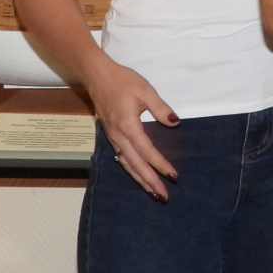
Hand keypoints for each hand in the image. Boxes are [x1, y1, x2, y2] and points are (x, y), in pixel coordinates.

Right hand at [88, 59, 180, 201]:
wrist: (97, 75)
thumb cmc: (122, 80)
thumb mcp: (145, 90)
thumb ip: (160, 108)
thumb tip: (175, 123)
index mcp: (127, 125)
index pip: (147, 151)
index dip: (160, 164)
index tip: (173, 175)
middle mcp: (118, 135)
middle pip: (136, 164)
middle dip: (150, 181)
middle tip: (164, 196)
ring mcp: (113, 137)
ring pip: (127, 164)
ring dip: (140, 180)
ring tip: (153, 193)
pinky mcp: (111, 135)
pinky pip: (122, 158)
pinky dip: (132, 170)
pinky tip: (139, 176)